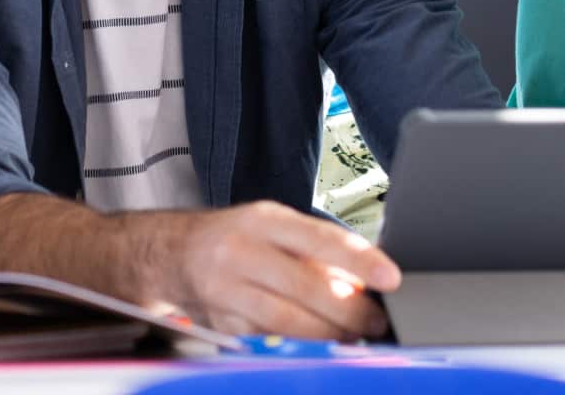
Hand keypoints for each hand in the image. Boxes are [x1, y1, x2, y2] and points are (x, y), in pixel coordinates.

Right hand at [167, 201, 399, 337]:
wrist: (175, 253)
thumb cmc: (237, 236)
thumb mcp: (273, 225)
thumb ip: (314, 249)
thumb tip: (362, 279)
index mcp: (262, 220)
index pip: (317, 238)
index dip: (357, 259)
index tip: (389, 277)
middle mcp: (242, 250)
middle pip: (305, 285)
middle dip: (349, 309)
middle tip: (376, 321)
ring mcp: (228, 289)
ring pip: (287, 319)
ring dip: (328, 333)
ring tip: (354, 337)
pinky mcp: (222, 322)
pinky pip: (268, 338)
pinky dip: (298, 344)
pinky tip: (319, 345)